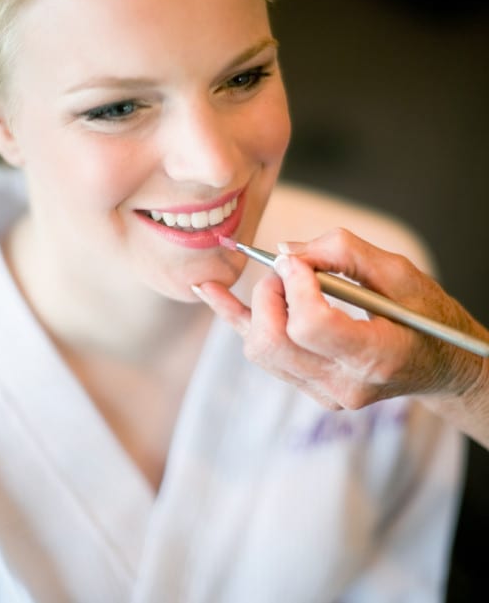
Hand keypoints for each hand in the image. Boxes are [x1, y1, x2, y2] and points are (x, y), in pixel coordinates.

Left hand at [194, 228, 483, 409]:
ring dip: (257, 305)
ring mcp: (323, 393)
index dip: (295, 286)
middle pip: (275, 340)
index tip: (298, 261)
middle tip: (289, 269)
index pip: (311, 325)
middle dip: (270, 293)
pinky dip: (235, 317)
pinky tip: (207, 289)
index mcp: (378, 358)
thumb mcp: (401, 274)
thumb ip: (345, 253)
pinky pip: (260, 353)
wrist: (439, 364)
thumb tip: (286, 252)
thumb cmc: (426, 316)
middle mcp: (345, 385)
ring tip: (279, 280)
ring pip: (260, 349)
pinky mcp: (308, 388)